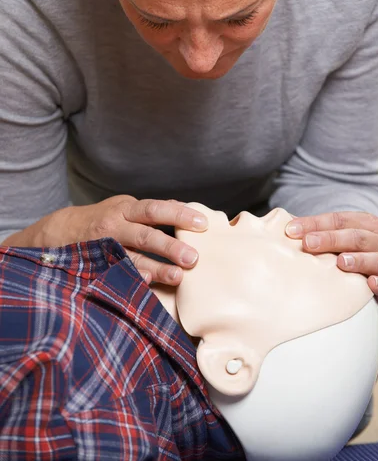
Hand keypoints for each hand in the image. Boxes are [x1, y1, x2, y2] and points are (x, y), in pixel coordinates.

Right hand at [3, 196, 207, 286]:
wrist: (59, 231)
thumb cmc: (103, 219)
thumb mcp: (125, 207)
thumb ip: (151, 211)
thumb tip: (185, 209)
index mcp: (126, 209)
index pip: (156, 209)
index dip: (179, 215)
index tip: (202, 223)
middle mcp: (114, 225)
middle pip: (145, 235)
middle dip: (169, 246)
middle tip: (193, 258)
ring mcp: (103, 247)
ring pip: (132, 258)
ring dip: (155, 268)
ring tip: (177, 277)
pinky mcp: (96, 264)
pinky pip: (116, 274)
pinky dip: (132, 279)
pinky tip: (147, 286)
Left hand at [285, 211, 377, 302]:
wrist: (366, 272)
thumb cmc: (342, 250)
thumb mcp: (331, 236)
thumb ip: (313, 231)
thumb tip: (285, 228)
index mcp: (365, 223)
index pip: (338, 220)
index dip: (315, 223)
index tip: (291, 230)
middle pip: (355, 236)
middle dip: (330, 239)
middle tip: (309, 243)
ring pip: (374, 258)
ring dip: (357, 260)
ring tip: (340, 261)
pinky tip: (369, 283)